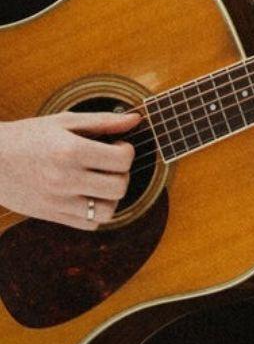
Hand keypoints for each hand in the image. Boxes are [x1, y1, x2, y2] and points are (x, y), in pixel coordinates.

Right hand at [0, 110, 138, 226]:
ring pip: (107, 211)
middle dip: (122, 174)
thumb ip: (102, 121)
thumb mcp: (63, 121)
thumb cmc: (27, 137)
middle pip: (119, 187)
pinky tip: (88, 196)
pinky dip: (96, 213)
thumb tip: (136, 119)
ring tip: (101, 182)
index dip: (126, 150)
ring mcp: (57, 201)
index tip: (116, 145)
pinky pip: (89, 224)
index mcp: (70, 151)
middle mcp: (64, 178)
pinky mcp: (50, 215)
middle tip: (110, 164)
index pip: (122, 159)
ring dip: (111, 197)